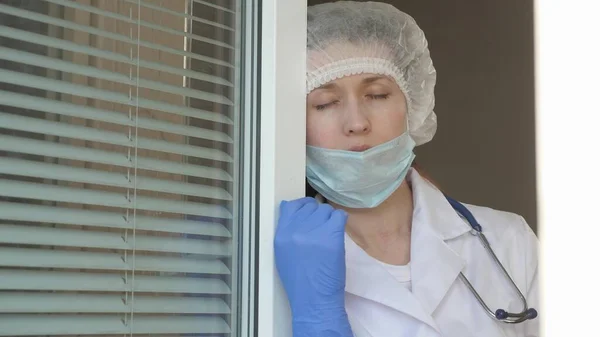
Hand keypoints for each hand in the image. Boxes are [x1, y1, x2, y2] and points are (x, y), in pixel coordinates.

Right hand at [275, 197, 352, 335]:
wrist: (313, 300)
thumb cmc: (300, 282)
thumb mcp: (283, 254)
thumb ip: (287, 233)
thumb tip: (291, 210)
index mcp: (281, 235)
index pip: (290, 206)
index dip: (302, 206)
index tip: (309, 212)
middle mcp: (295, 230)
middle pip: (311, 207)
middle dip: (318, 215)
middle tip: (322, 230)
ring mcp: (313, 231)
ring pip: (326, 210)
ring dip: (330, 220)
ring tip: (329, 235)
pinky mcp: (331, 235)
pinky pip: (339, 216)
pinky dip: (341, 221)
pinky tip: (338, 233)